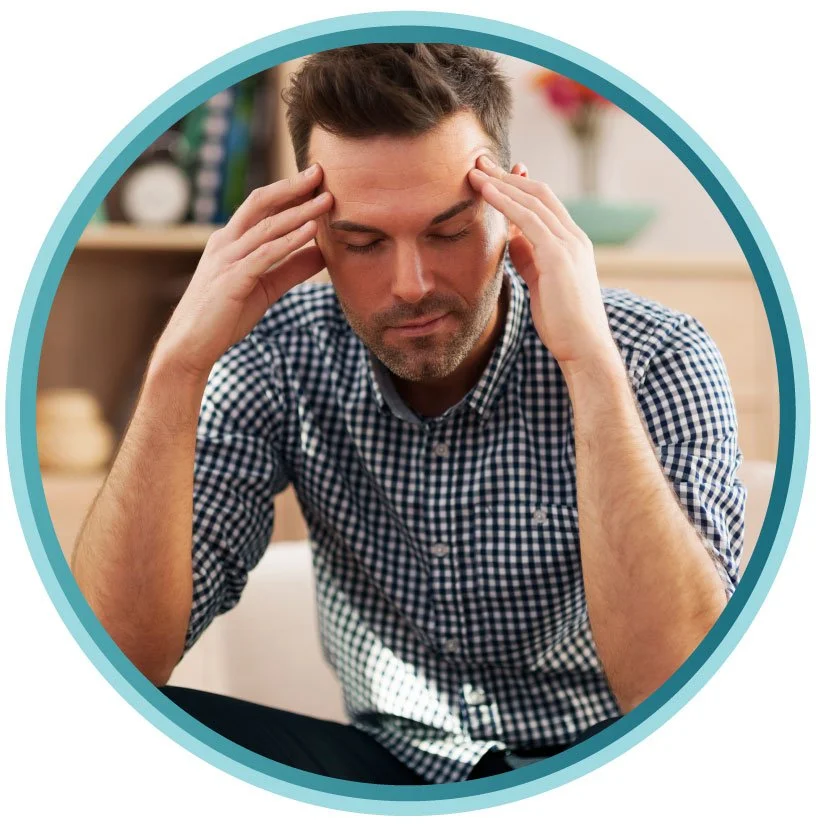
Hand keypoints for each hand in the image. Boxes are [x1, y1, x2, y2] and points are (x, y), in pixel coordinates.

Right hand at [154, 164, 332, 380]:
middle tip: (320, 172)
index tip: (314, 179)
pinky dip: (289, 241)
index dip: (287, 190)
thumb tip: (323, 254)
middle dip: (291, 187)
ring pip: (266, 227)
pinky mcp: (231, 279)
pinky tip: (311, 232)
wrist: (191, 346)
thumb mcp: (266, 288)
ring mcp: (226, 259)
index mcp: (229, 241)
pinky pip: (265, 254)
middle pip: (260, 203)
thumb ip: (291, 269)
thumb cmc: (225, 316)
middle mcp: (225, 243)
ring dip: (299, 212)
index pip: (260, 206)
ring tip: (326, 200)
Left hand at [468, 156, 618, 375]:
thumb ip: (529, 257)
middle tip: (479, 161)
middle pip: (538, 193)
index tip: (493, 175)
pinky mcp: (559, 256)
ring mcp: (569, 244)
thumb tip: (511, 238)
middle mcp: (574, 237)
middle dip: (507, 176)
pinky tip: (485, 191)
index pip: (545, 203)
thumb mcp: (541, 282)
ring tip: (474, 170)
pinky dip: (504, 201)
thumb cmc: (562, 321)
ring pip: (532, 201)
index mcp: (572, 243)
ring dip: (501, 183)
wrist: (584, 347)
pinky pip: (528, 219)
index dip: (518, 186)